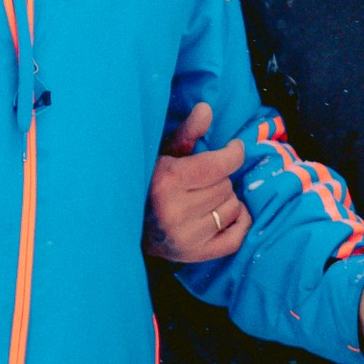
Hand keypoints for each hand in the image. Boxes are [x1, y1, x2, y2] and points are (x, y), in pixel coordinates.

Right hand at [144, 102, 249, 261]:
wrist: (124, 227)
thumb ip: (187, 133)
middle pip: (226, 185)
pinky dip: (238, 221)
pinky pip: (236, 236)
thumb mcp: (162, 155)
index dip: (233, 153)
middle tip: (203, 179)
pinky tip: (226, 213)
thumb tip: (207, 108)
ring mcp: (186, 237)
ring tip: (205, 196)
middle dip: (219, 178)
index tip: (232, 149)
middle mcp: (176, 212)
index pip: (220, 164)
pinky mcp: (195, 255)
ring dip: (225, 199)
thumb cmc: (146, 184)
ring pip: (232, 207)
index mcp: (167, 181)